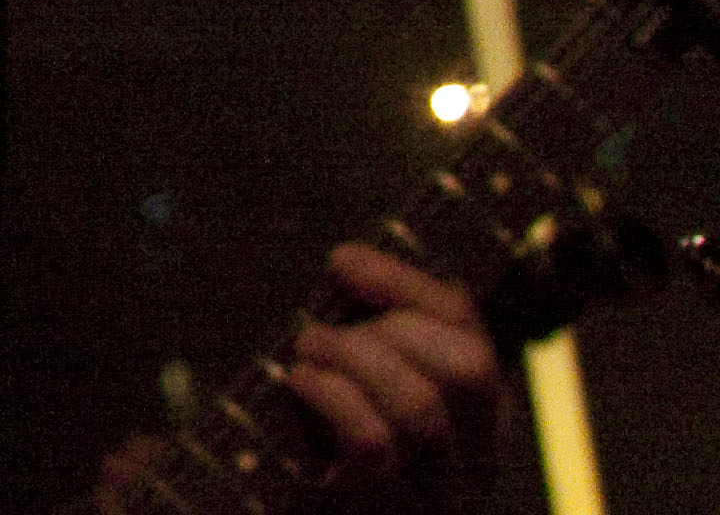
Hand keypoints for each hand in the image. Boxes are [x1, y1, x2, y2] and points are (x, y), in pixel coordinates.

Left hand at [274, 244, 504, 505]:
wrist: (272, 507)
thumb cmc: (312, 456)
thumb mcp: (352, 388)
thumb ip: (367, 339)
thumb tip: (349, 262)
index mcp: (475, 427)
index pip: (473, 340)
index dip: (412, 288)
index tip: (342, 259)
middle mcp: (471, 467)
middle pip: (469, 370)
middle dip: (392, 329)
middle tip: (323, 335)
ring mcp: (434, 498)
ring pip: (421, 406)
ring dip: (354, 357)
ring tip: (307, 351)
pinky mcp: (382, 509)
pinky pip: (373, 443)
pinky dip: (333, 397)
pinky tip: (301, 382)